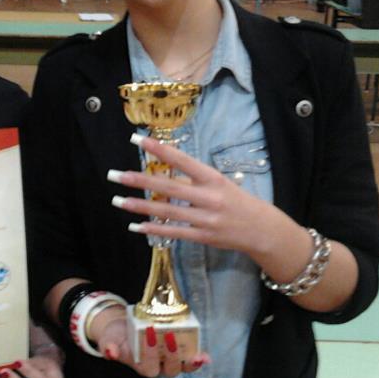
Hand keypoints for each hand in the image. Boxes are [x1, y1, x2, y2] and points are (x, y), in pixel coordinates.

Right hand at [87, 304, 209, 377]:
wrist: (122, 329)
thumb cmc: (116, 337)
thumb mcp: (108, 340)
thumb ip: (108, 347)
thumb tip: (110, 352)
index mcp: (141, 366)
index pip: (149, 367)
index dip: (151, 354)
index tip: (149, 333)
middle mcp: (157, 366)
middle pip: (169, 370)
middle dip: (172, 356)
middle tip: (169, 335)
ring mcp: (168, 360)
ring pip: (182, 367)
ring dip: (191, 363)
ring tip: (197, 355)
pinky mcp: (177, 351)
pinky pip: (190, 359)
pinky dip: (198, 359)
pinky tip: (206, 357)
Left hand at [108, 134, 304, 258]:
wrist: (263, 230)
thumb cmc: (238, 201)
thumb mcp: (221, 182)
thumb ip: (195, 177)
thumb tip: (165, 167)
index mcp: (213, 178)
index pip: (181, 160)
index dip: (159, 150)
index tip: (137, 140)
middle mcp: (208, 197)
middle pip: (168, 186)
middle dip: (139, 180)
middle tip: (115, 175)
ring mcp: (205, 219)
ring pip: (166, 211)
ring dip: (139, 206)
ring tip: (118, 201)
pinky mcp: (203, 237)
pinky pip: (174, 232)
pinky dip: (154, 229)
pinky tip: (135, 225)